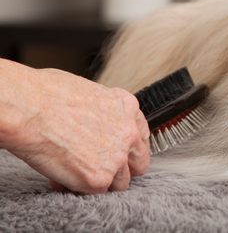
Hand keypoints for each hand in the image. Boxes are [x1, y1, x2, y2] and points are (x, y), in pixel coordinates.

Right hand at [0, 61, 149, 193]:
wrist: (30, 109)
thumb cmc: (47, 95)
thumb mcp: (89, 92)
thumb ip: (102, 112)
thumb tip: (94, 122)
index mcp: (127, 107)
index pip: (140, 135)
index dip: (128, 147)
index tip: (119, 152)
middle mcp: (128, 133)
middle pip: (139, 162)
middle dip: (124, 168)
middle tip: (102, 168)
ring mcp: (117, 158)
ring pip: (120, 182)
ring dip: (101, 180)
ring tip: (76, 172)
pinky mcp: (98, 179)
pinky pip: (95, 193)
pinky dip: (79, 188)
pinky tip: (63, 177)